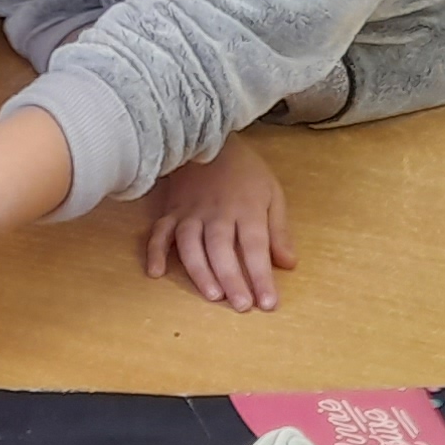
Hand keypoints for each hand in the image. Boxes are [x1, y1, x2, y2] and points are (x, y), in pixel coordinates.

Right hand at [143, 143, 296, 312]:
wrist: (207, 138)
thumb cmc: (244, 170)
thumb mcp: (272, 193)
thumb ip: (279, 231)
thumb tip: (288, 264)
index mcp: (246, 209)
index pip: (256, 247)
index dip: (261, 276)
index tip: (268, 303)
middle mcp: (217, 214)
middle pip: (223, 250)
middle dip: (232, 279)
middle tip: (242, 306)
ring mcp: (191, 213)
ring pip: (191, 245)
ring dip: (200, 271)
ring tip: (211, 295)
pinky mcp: (171, 212)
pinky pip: (159, 233)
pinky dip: (155, 252)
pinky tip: (155, 273)